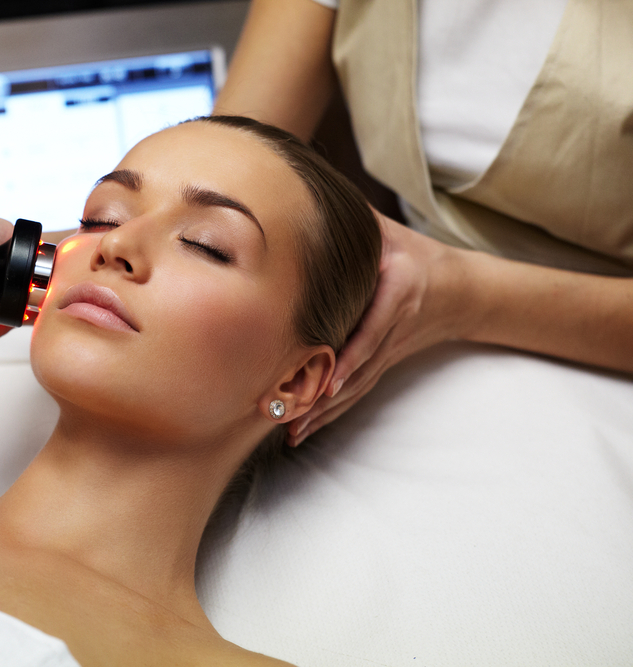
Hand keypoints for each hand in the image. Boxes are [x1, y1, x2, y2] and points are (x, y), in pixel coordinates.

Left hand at [289, 213, 468, 443]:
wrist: (460, 289)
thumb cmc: (415, 254)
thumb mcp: (390, 232)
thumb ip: (355, 222)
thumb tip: (306, 201)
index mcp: (398, 292)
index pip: (373, 329)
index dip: (352, 357)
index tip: (329, 380)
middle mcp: (393, 328)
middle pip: (358, 369)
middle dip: (323, 396)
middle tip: (289, 414)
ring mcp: (388, 351)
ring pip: (355, 386)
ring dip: (323, 412)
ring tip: (292, 431)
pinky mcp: (382, 363)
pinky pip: (356, 391)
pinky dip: (331, 411)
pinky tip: (305, 429)